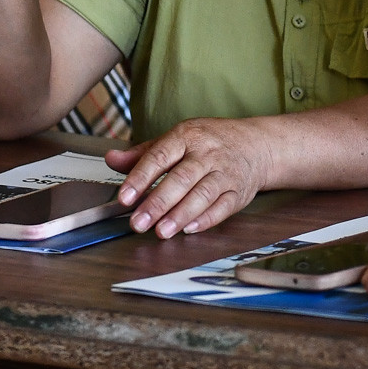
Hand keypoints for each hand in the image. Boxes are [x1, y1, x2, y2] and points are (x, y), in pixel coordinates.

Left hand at [104, 119, 274, 237]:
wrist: (256, 144)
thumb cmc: (209, 143)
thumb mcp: (176, 139)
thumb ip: (142, 153)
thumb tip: (111, 159)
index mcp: (187, 136)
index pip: (160, 155)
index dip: (140, 177)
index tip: (124, 197)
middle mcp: (207, 153)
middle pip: (181, 178)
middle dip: (158, 202)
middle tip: (138, 223)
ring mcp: (225, 172)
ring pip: (203, 194)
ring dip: (181, 214)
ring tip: (161, 232)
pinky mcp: (239, 191)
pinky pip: (224, 206)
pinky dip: (207, 219)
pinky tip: (190, 229)